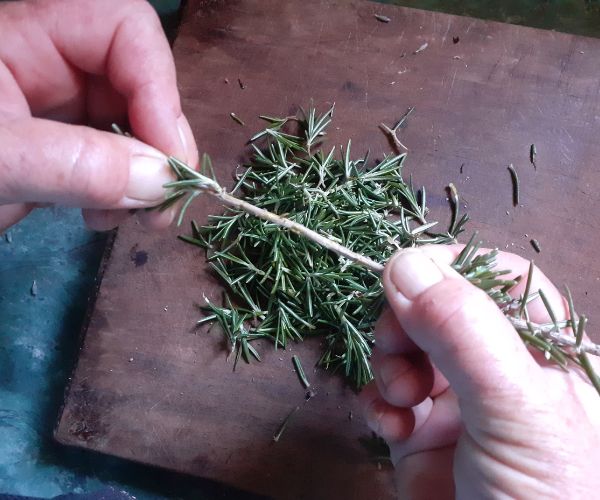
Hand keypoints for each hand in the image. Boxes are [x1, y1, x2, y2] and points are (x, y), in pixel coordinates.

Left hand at [0, 0, 197, 231]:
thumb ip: (75, 167)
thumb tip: (161, 181)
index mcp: (25, 32)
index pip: (124, 30)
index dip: (159, 89)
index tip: (169, 159)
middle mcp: (50, 62)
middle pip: (139, 83)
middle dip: (160, 143)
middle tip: (165, 202)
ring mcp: (57, 107)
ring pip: (134, 127)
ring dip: (144, 176)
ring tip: (132, 219)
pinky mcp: (59, 148)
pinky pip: (113, 161)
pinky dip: (122, 193)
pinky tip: (104, 219)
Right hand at [360, 245, 599, 498]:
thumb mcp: (516, 411)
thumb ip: (465, 332)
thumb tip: (405, 263)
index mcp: (548, 355)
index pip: (501, 279)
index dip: (453, 268)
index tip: (405, 276)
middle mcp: (503, 373)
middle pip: (442, 309)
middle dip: (408, 321)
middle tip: (395, 344)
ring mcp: (460, 407)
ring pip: (409, 349)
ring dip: (390, 362)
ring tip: (396, 393)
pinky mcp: (424, 441)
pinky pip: (389, 398)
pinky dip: (379, 403)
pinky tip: (388, 424)